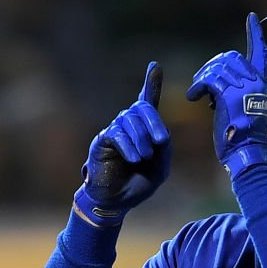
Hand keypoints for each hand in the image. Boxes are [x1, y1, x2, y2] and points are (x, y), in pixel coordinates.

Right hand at [74, 62, 170, 226]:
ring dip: (141, 139)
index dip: (151, 83)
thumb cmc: (137, 184)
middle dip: (155, 122)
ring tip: (144, 157)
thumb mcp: (160, 168)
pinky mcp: (102, 141)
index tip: (155, 66)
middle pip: (142, 108)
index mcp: (144, 130)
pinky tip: (134, 158)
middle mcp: (128, 125)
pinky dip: (128, 146)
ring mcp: (114, 131)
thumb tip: (160, 134)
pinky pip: (116, 134)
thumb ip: (164, 150)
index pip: (147, 101)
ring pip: (129, 120)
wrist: (116, 201)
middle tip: (161, 142)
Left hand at [186, 13, 266, 180]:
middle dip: (211, 66)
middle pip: (229, 57)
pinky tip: (193, 97)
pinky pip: (208, 79)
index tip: (252, 18)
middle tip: (201, 83)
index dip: (255, 34)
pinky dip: (197, 86)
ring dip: (202, 78)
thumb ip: (235, 91)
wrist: (247, 151)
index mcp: (260, 83)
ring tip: (197, 93)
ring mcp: (242, 87)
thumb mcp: (242, 108)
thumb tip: (215, 84)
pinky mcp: (228, 95)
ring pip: (216, 67)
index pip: (260, 52)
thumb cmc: (242, 136)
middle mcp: (254, 81)